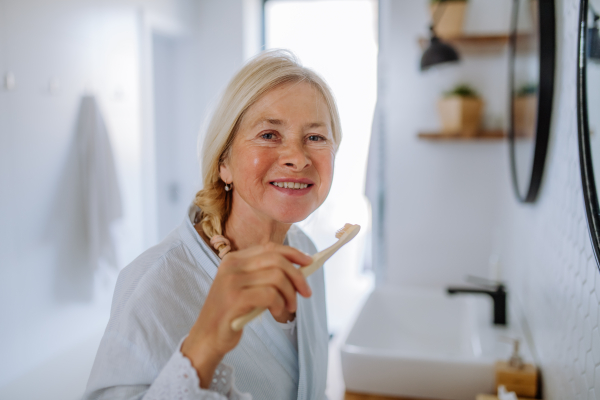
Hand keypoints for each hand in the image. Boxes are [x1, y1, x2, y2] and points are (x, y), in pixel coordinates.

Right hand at [181, 242, 312, 387]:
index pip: (270, 247)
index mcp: (234, 259)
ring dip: (289, 294)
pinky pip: (270, 294)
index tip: (309, 262)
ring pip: (276, 277)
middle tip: (305, 293)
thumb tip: (299, 268)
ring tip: (289, 308)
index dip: (293, 253)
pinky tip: (277, 313)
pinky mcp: (235, 299)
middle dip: (297, 276)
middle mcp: (231, 265)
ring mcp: (231, 281)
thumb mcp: (245, 287)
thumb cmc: (231, 313)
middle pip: (277, 260)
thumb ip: (264, 275)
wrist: (207, 337)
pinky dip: (280, 304)